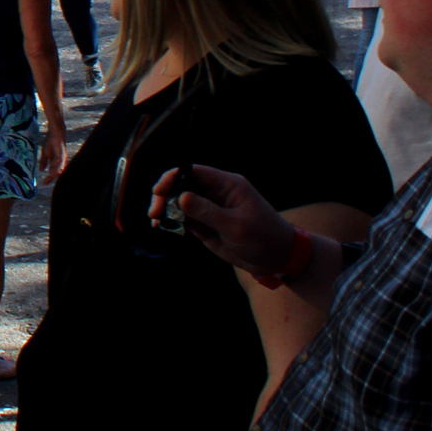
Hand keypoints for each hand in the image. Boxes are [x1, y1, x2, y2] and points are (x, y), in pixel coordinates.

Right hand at [38, 127, 67, 184]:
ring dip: (55, 174)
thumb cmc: (51, 142)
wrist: (54, 132)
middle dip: (51, 177)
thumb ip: (44, 162)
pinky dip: (59, 166)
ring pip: (59, 168)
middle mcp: (61, 161)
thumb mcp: (45, 153)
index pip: (53, 171)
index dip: (49, 177)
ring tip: (50, 179)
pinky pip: (60, 161)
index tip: (44, 183)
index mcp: (57, 162)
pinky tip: (57, 170)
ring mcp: (62, 157)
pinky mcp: (62, 153)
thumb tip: (41, 170)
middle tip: (45, 182)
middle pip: (57, 171)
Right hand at [152, 164, 301, 275]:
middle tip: (154, 212)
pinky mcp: (205, 224)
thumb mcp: (236, 226)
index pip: (194, 172)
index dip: (173, 178)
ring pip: (179, 202)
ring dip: (165, 209)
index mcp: (227, 184)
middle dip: (165, 195)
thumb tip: (181, 197)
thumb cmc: (264, 237)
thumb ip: (208, 212)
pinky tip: (163, 227)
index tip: (159, 191)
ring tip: (156, 221)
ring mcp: (209, 209)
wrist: (276, 258)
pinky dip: (171, 221)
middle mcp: (216, 193)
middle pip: (182, 186)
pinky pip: (183, 218)